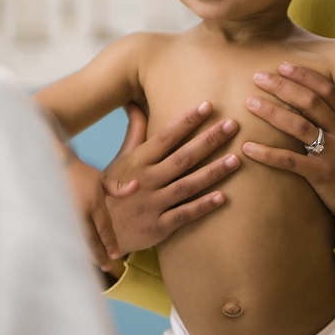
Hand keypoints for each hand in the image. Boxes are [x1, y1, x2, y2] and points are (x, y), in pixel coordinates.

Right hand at [65, 154, 135, 271]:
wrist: (53, 166)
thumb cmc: (81, 173)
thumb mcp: (101, 178)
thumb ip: (119, 187)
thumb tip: (137, 186)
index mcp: (93, 203)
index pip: (104, 228)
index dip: (111, 243)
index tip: (117, 255)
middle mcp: (80, 212)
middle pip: (91, 239)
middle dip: (100, 254)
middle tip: (108, 267)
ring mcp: (66, 216)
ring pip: (79, 241)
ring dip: (87, 254)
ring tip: (96, 264)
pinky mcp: (55, 219)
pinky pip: (66, 237)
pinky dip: (73, 248)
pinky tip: (77, 257)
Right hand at [103, 101, 240, 253]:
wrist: (99, 231)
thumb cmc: (112, 190)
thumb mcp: (120, 160)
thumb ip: (134, 132)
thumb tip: (134, 103)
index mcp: (138, 161)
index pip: (166, 136)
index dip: (187, 120)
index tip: (207, 105)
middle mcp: (147, 180)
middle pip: (183, 157)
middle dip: (208, 140)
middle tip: (232, 125)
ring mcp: (153, 203)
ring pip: (188, 185)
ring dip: (213, 172)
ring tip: (236, 159)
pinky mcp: (158, 226)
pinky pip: (185, 214)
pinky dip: (203, 206)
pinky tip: (223, 196)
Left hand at [241, 62, 334, 229]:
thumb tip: (313, 108)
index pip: (327, 91)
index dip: (305, 76)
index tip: (283, 65)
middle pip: (310, 102)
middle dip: (282, 86)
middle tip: (258, 76)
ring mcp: (333, 154)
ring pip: (299, 126)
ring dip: (271, 112)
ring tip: (249, 103)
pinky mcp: (323, 176)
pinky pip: (290, 161)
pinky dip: (267, 153)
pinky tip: (248, 148)